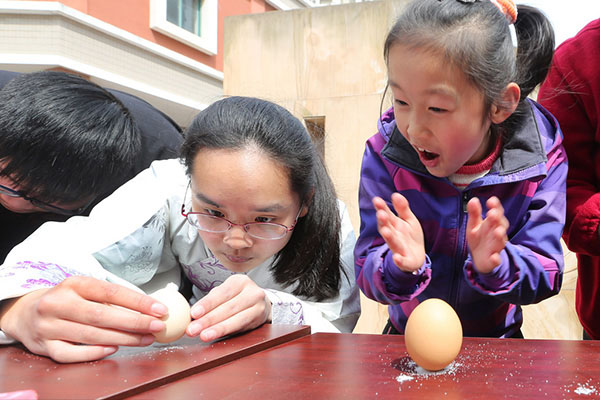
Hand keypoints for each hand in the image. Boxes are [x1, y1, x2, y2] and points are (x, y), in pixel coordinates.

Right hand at [0, 276, 167, 362]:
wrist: (26, 313)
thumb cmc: (67, 300)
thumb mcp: (84, 289)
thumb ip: (111, 298)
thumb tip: (149, 308)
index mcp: (73, 284)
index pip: (110, 292)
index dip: (137, 301)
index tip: (160, 309)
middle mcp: (58, 303)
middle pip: (102, 315)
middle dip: (134, 322)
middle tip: (156, 326)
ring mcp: (49, 326)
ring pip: (91, 335)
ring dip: (123, 339)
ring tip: (145, 339)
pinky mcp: (44, 347)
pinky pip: (73, 354)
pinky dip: (95, 352)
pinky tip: (114, 349)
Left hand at [187, 274, 270, 341]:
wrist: (261, 305)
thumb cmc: (238, 298)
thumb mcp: (226, 293)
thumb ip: (211, 302)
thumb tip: (191, 314)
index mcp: (240, 281)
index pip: (221, 293)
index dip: (207, 304)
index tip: (193, 314)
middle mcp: (252, 292)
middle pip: (228, 307)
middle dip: (208, 320)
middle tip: (192, 329)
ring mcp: (258, 306)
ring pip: (237, 319)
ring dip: (218, 329)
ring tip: (203, 335)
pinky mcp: (260, 319)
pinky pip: (242, 327)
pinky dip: (227, 332)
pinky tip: (216, 336)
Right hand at [373, 193, 424, 272]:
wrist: (416, 257)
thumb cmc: (409, 237)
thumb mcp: (408, 220)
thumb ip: (402, 208)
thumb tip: (395, 194)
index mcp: (393, 225)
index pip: (386, 215)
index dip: (381, 208)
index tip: (376, 200)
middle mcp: (393, 236)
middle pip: (386, 228)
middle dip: (383, 221)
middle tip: (381, 214)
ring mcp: (398, 248)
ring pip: (392, 242)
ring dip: (388, 237)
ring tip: (386, 231)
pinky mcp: (404, 261)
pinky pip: (401, 261)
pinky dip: (398, 260)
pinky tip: (396, 257)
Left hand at [466, 196, 508, 273]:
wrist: (479, 258)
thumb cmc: (479, 237)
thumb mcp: (474, 224)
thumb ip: (474, 213)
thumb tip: (473, 199)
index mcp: (492, 224)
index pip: (497, 213)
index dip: (495, 207)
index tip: (492, 200)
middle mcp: (497, 234)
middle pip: (500, 225)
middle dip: (497, 219)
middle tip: (493, 213)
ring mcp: (496, 247)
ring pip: (500, 241)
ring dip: (499, 236)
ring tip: (497, 231)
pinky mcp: (493, 260)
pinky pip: (496, 260)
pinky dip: (496, 259)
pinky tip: (495, 257)